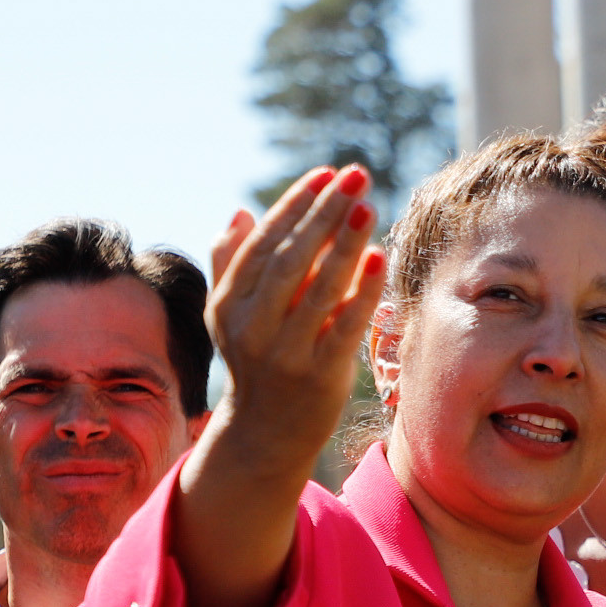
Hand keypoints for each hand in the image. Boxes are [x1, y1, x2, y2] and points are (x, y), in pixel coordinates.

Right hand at [202, 165, 385, 472]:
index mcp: (228, 304)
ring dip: (344, 245)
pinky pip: (344, 327)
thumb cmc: (258, 359)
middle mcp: (252, 327)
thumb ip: (232, 264)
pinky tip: (377, 258)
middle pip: (290, 259)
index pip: (264, 243)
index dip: (295, 205)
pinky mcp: (319, 377)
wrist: (267, 433)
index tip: (325, 173)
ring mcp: (285, 354)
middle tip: (356, 175)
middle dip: (324, 213)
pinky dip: (361, 293)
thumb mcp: (232, 315)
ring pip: (317, 290)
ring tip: (367, 206)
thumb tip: (242, 212)